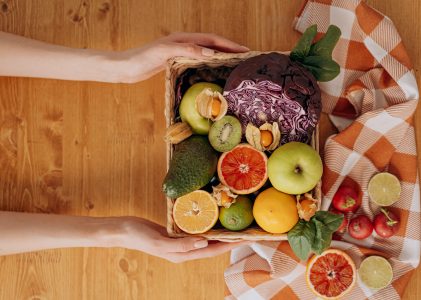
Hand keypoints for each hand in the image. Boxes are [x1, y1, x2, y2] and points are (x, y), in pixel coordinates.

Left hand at [113, 32, 248, 82]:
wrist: (126, 67)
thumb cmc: (142, 59)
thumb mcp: (164, 52)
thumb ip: (187, 49)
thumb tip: (210, 52)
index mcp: (183, 39)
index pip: (212, 40)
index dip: (229, 45)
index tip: (245, 50)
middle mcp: (184, 43)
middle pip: (212, 43)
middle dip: (230, 49)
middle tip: (245, 57)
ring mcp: (180, 51)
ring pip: (206, 51)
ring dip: (221, 55)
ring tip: (234, 63)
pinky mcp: (176, 61)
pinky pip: (198, 60)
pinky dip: (210, 63)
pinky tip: (213, 70)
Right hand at [117, 217, 248, 262]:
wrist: (123, 229)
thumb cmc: (139, 236)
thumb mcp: (159, 241)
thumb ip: (181, 246)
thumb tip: (204, 244)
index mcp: (181, 255)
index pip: (211, 252)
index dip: (228, 246)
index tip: (244, 239)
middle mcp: (183, 251)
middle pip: (212, 247)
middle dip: (229, 241)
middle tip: (245, 231)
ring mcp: (180, 242)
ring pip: (205, 239)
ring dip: (219, 234)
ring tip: (233, 226)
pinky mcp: (176, 234)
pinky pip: (196, 232)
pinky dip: (206, 227)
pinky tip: (211, 219)